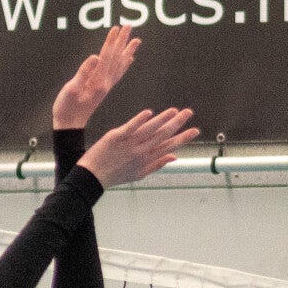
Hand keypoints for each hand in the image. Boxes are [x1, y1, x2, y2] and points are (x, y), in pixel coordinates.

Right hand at [52, 25, 140, 129]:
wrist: (70, 125)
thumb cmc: (66, 108)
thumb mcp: (71, 89)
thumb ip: (83, 73)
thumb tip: (95, 57)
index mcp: (98, 81)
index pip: (107, 56)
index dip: (111, 41)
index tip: (116, 27)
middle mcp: (105, 83)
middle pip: (116, 58)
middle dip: (123, 41)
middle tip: (129, 26)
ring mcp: (105, 86)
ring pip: (119, 65)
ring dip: (127, 51)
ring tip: (136, 40)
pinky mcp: (102, 89)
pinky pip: (117, 74)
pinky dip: (124, 65)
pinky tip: (129, 60)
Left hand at [76, 106, 195, 186]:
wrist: (93, 176)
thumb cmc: (116, 175)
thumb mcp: (139, 174)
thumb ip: (157, 164)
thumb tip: (174, 157)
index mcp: (147, 159)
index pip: (169, 146)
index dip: (183, 138)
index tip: (195, 130)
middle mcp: (141, 151)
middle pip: (162, 135)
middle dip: (177, 123)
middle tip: (189, 113)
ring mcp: (129, 143)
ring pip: (150, 130)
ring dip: (163, 119)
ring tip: (174, 110)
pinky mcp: (116, 137)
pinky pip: (130, 127)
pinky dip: (140, 120)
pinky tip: (149, 113)